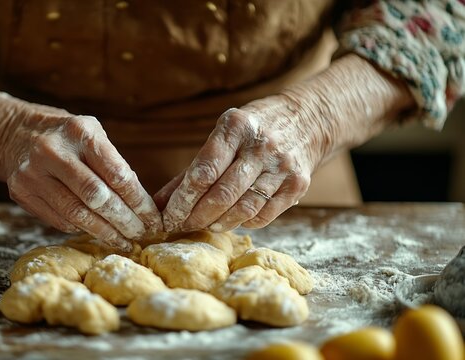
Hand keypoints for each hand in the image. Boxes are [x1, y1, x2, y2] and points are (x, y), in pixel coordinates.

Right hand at [3, 112, 162, 248]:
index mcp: (79, 132)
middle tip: (140, 234)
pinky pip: (59, 220)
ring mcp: (32, 173)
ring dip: (104, 232)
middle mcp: (53, 151)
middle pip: (96, 197)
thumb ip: (114, 164)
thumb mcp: (93, 135)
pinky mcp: (21, 193)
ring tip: (123, 241)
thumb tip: (140, 206)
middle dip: (123, 220)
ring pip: (76, 214)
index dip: (138, 201)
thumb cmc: (68, 138)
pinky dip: (81, 229)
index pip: (117, 174)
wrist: (16, 134)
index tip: (152, 218)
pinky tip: (96, 233)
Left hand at [156, 54, 413, 232]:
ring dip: (219, 223)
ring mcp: (282, 166)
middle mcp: (261, 145)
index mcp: (236, 127)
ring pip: (244, 208)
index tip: (168, 216)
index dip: (183, 199)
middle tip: (181, 227)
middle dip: (197, 216)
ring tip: (204, 226)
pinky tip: (231, 220)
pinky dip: (243, 222)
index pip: (203, 171)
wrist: (309, 119)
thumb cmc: (254, 129)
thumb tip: (159, 204)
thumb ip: (193, 169)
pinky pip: (264, 215)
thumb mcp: (223, 135)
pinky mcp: (298, 184)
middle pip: (223, 194)